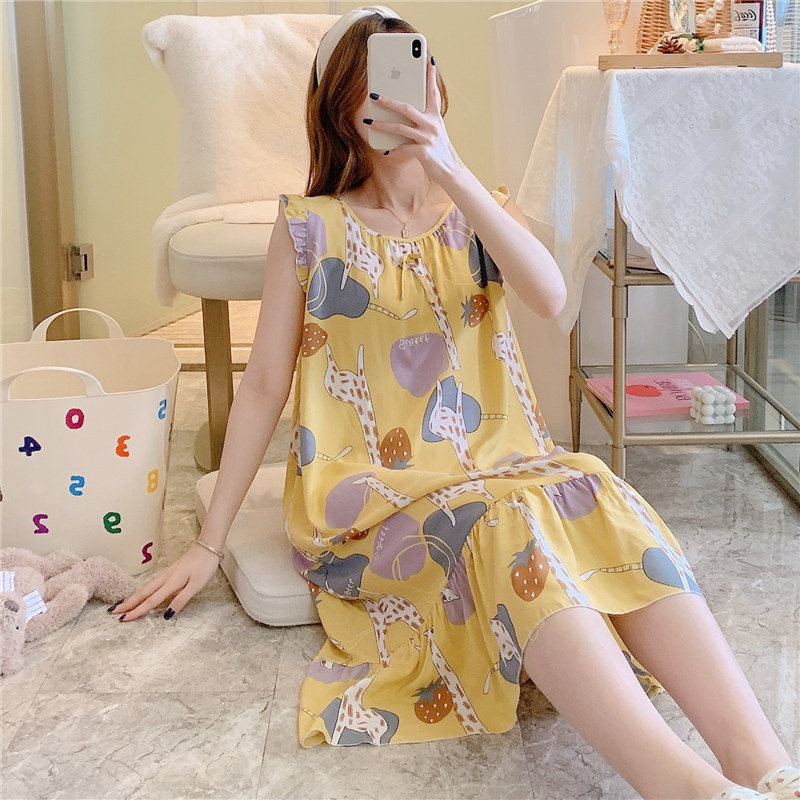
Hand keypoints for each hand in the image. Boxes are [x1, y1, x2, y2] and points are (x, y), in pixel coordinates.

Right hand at [109, 542, 220, 620]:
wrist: (208, 546)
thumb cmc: (204, 565)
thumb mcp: (196, 586)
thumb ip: (181, 600)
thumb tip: (167, 615)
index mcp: (171, 583)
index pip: (151, 601)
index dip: (137, 611)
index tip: (123, 619)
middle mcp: (166, 578)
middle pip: (143, 593)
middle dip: (128, 603)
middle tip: (112, 612)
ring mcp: (167, 574)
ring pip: (146, 588)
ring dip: (133, 597)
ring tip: (122, 604)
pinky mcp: (171, 572)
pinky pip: (152, 584)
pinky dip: (143, 591)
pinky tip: (142, 594)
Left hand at [368, 58, 461, 183]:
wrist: (450, 172)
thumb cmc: (438, 151)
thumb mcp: (433, 132)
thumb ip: (421, 121)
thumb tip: (400, 113)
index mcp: (435, 117)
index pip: (432, 92)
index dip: (430, 76)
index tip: (428, 59)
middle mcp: (432, 124)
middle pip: (407, 108)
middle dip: (388, 101)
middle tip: (373, 95)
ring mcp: (427, 138)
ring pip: (400, 128)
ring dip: (382, 125)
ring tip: (368, 122)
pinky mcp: (423, 152)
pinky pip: (402, 149)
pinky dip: (392, 150)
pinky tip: (385, 151)